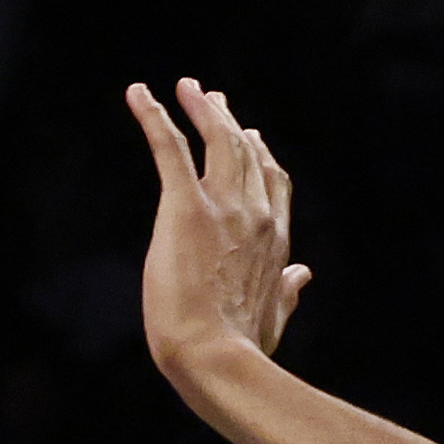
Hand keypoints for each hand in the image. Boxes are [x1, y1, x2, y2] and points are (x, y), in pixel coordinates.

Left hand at [128, 79, 310, 392]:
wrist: (216, 357)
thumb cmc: (241, 348)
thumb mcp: (275, 316)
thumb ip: (289, 291)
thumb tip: (305, 274)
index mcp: (276, 240)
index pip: (273, 183)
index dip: (261, 155)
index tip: (252, 136)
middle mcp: (256, 214)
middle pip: (245, 152)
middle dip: (229, 121)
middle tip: (212, 98)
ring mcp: (223, 207)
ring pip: (217, 141)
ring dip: (201, 109)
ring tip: (188, 87)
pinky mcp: (185, 207)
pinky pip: (170, 149)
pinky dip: (154, 117)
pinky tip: (139, 94)